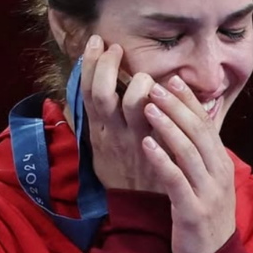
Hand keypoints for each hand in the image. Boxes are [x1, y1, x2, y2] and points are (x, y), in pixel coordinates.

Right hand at [79, 36, 165, 192]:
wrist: (139, 210)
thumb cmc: (122, 174)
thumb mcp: (100, 149)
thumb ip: (96, 121)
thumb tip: (83, 96)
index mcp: (98, 130)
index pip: (86, 91)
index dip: (89, 65)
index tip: (95, 42)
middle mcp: (112, 133)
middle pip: (101, 93)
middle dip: (106, 66)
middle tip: (115, 47)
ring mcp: (134, 141)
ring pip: (131, 104)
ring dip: (137, 84)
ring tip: (145, 75)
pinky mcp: (156, 150)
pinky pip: (158, 122)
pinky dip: (162, 104)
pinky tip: (169, 91)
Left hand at [142, 77, 236, 252]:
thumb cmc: (204, 217)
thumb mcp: (208, 183)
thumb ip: (199, 155)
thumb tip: (187, 125)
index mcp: (222, 164)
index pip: (207, 124)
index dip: (189, 101)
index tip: (172, 79)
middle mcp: (219, 174)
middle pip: (199, 132)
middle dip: (177, 106)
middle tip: (155, 85)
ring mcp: (208, 192)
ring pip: (189, 152)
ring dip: (169, 126)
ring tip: (148, 106)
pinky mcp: (193, 211)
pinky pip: (177, 179)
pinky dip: (162, 159)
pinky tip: (146, 144)